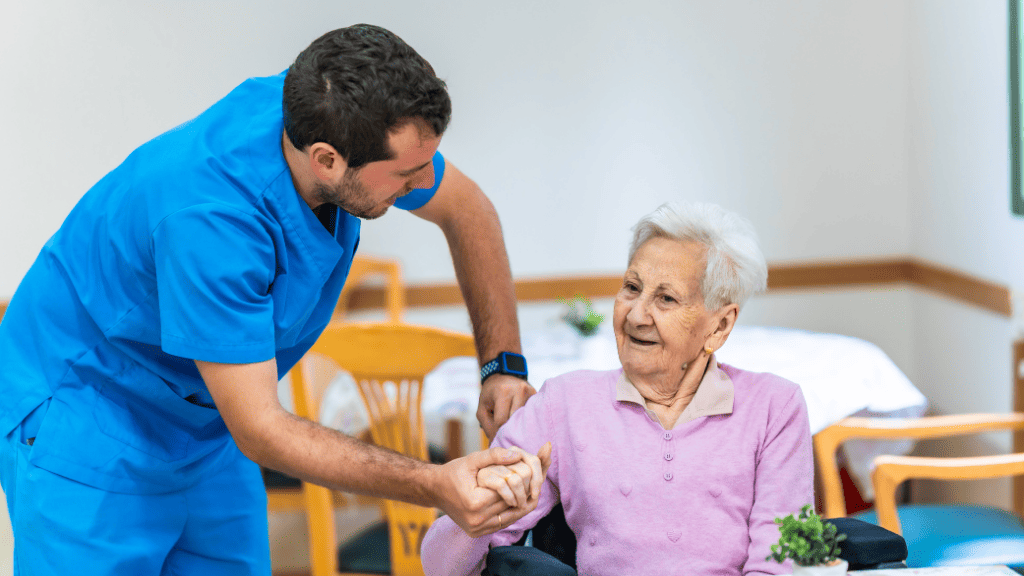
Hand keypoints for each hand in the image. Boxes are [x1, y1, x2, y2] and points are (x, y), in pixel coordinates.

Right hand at [430, 445, 550, 537]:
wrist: (434, 490)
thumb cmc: (453, 472)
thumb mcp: (472, 459)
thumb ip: (494, 455)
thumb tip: (516, 455)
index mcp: (475, 502)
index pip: (508, 490)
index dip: (517, 478)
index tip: (522, 469)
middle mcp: (477, 520)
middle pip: (511, 504)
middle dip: (520, 490)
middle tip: (528, 478)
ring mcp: (477, 530)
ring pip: (510, 516)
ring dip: (519, 502)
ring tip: (524, 488)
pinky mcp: (478, 534)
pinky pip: (502, 523)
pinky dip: (510, 512)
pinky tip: (514, 499)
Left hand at [478, 375, 535, 438]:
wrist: (502, 375)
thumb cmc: (490, 393)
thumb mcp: (482, 408)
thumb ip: (488, 427)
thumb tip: (496, 445)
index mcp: (503, 392)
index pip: (502, 420)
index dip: (498, 434)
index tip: (496, 442)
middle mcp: (520, 391)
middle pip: (516, 420)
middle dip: (509, 433)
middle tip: (505, 442)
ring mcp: (531, 392)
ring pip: (525, 419)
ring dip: (519, 429)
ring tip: (514, 435)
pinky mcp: (536, 396)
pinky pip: (531, 414)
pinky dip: (525, 422)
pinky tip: (522, 427)